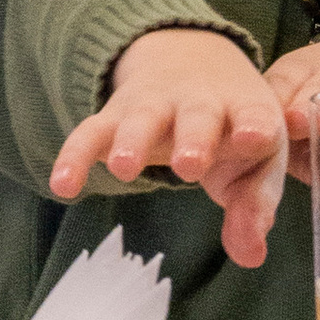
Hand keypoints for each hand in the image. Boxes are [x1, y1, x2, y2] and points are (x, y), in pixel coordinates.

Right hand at [52, 28, 287, 267]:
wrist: (192, 63)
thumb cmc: (234, 128)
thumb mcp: (257, 163)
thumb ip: (255, 208)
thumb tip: (250, 257)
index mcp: (247, 109)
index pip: (256, 114)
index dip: (256, 126)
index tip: (255, 139)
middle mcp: (200, 102)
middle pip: (197, 117)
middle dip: (193, 139)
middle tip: (188, 165)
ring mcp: (155, 106)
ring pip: (142, 119)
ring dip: (133, 142)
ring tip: (124, 169)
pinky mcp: (115, 115)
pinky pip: (91, 133)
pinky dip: (75, 156)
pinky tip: (62, 185)